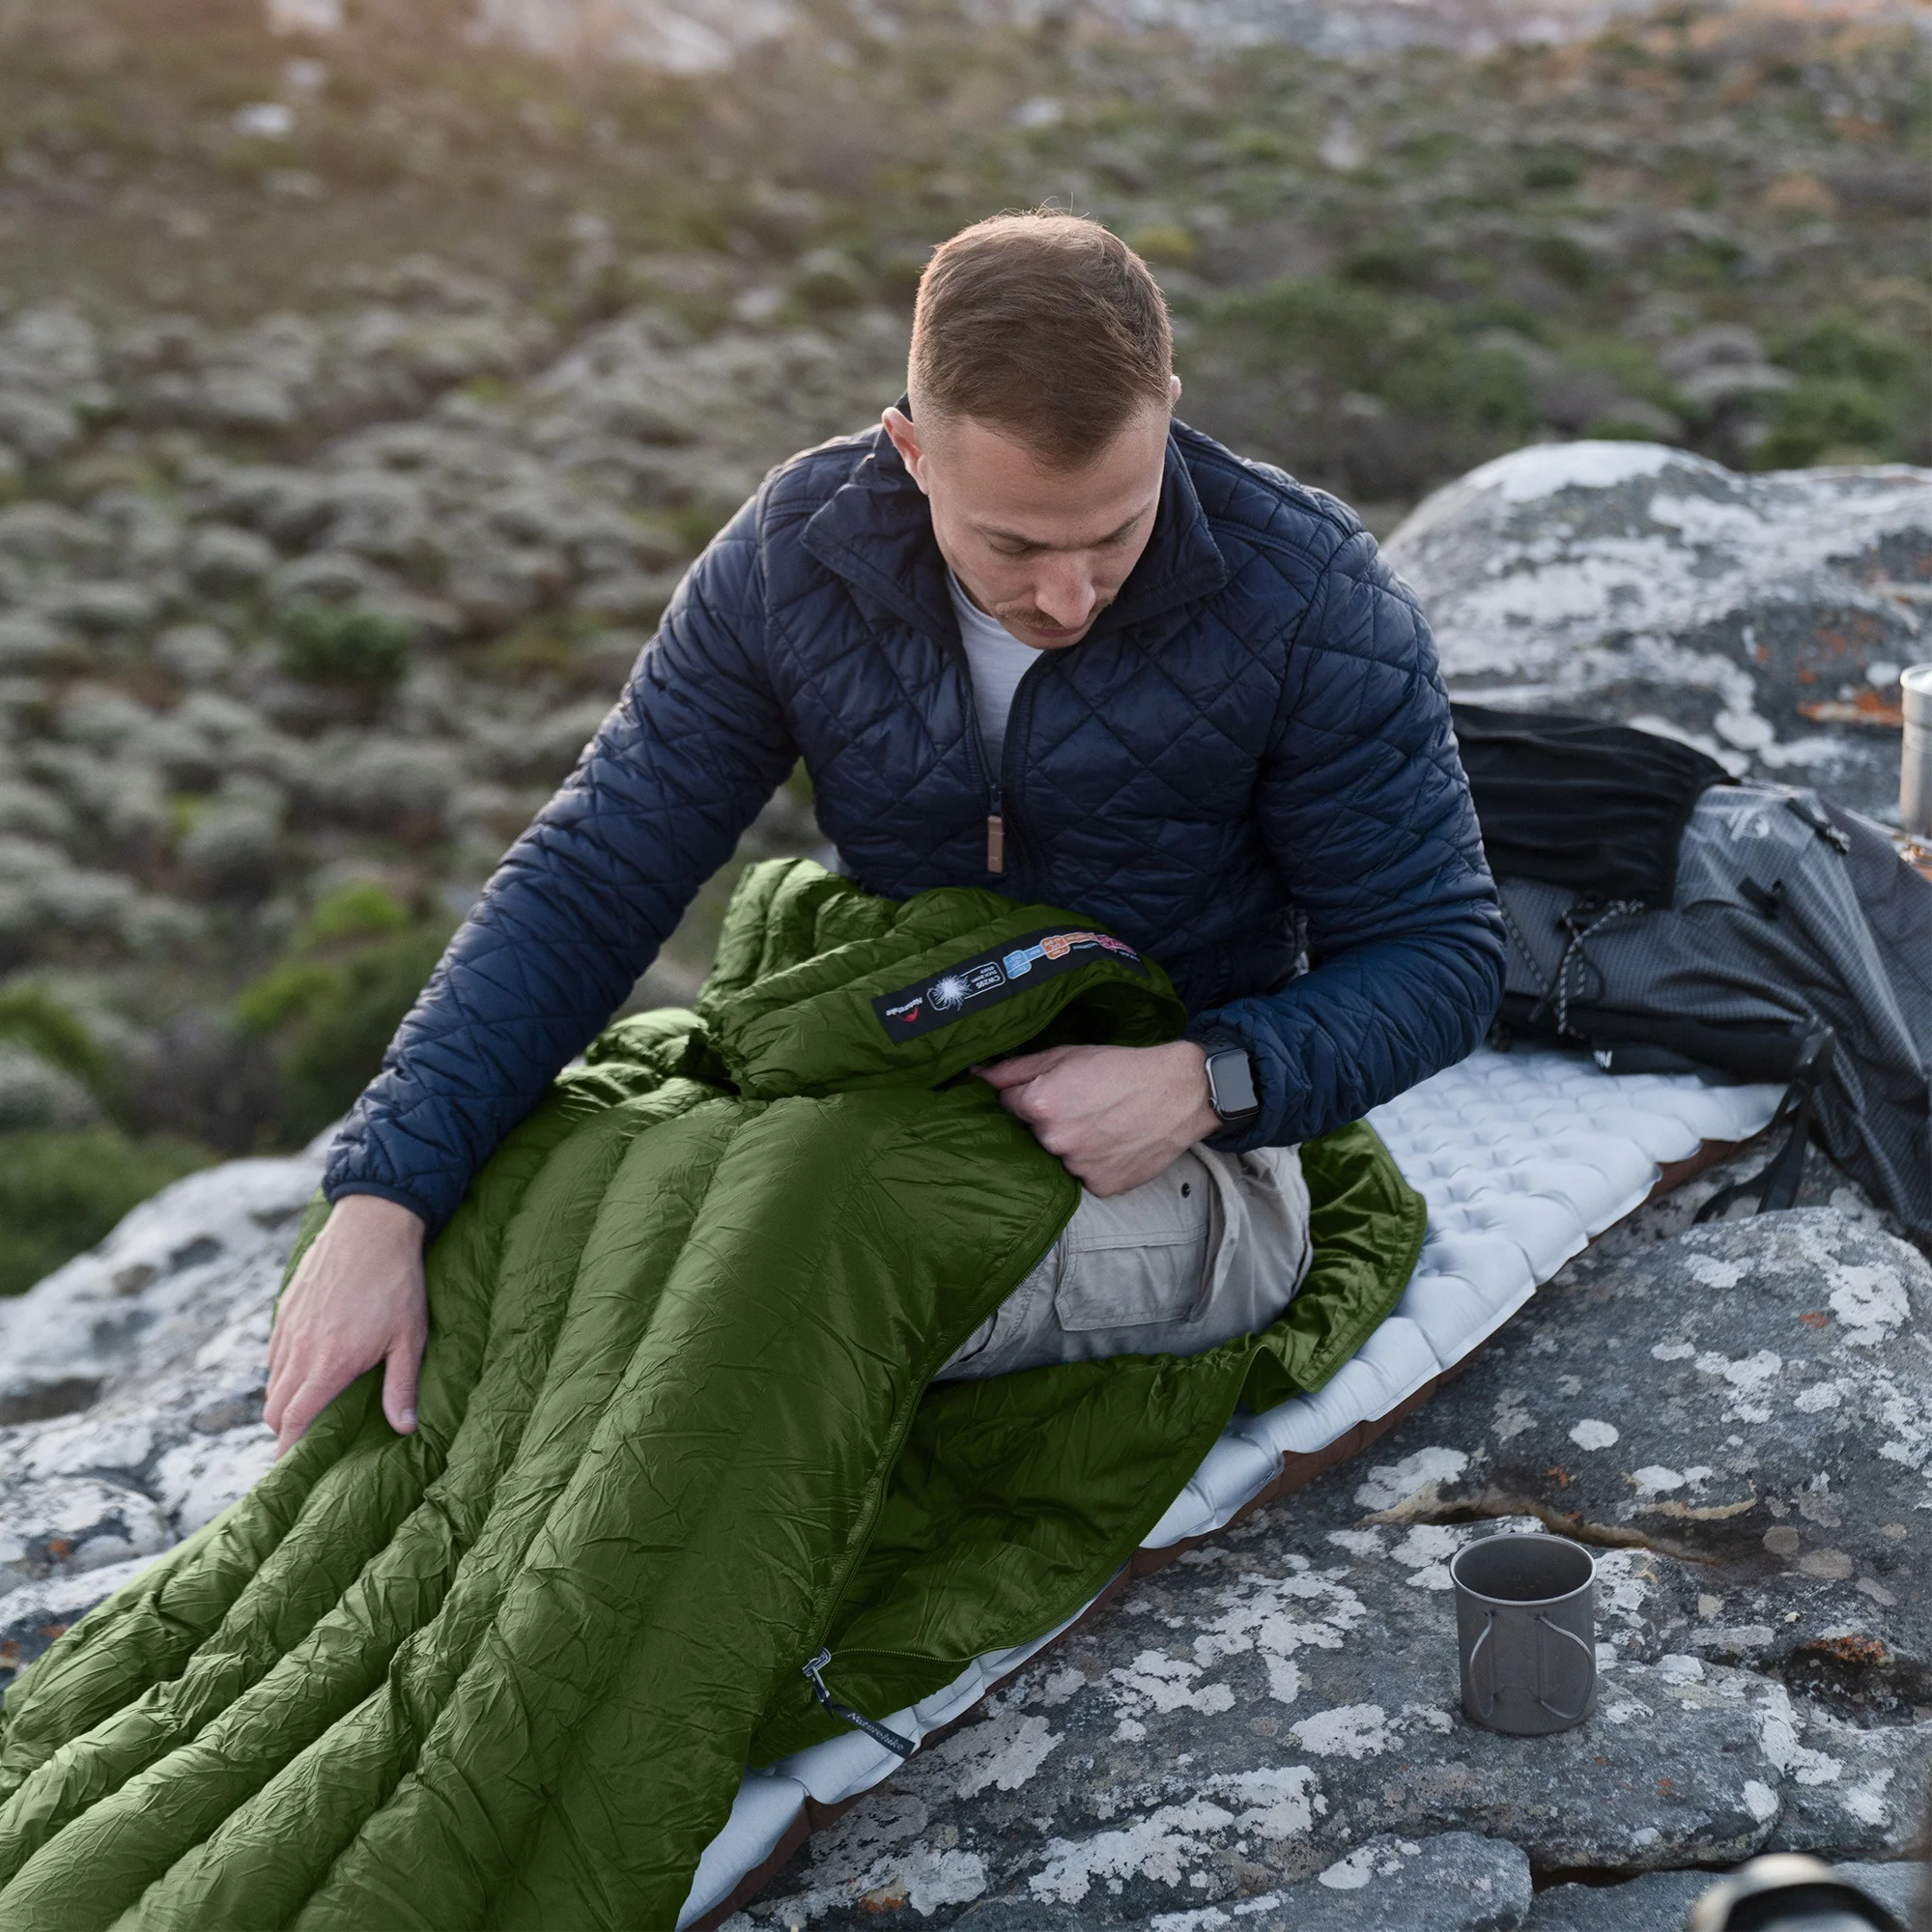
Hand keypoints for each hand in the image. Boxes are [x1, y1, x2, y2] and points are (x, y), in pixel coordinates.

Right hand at [265, 1193, 427, 1455]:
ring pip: (271, 1382)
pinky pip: (273, 1353)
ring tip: (310, 1407)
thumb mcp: (409, 1338)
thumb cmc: (397, 1283)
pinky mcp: (284, 1310)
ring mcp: (287, 1329)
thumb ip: (401, 1387)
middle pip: (274, 1410)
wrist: (372, 1226)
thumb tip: (404, 1429)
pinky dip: (283, 1370)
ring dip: (284, 1400)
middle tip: (307, 1441)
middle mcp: (299, 1352)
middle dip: (284, 1432)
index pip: (294, 1422)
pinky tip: (308, 1366)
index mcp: (329, 1365)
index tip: (292, 1471)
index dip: (288, 1452)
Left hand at [976, 1040, 1219, 1195]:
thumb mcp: (1067, 1054)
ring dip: (1073, 1143)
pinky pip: (1085, 1175)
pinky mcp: (1100, 1187)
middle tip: (1084, 1105)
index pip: (1008, 1105)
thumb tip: (976, 1077)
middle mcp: (1053, 1140)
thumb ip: (1016, 1068)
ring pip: (1060, 1156)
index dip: (1030, 1095)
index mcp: (1039, 1104)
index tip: (1054, 1090)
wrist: (1179, 1093)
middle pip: (1033, 1133)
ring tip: (1104, 1123)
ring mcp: (1077, 1167)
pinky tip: (1114, 1143)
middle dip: (1051, 1120)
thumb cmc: (1123, 1068)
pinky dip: (1095, 1162)